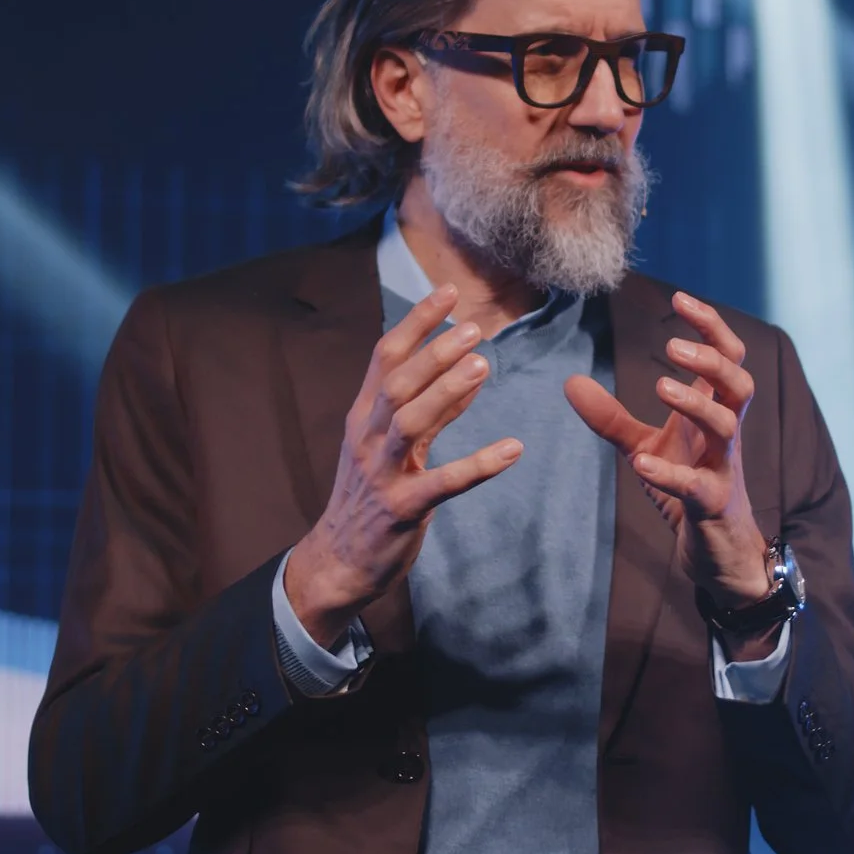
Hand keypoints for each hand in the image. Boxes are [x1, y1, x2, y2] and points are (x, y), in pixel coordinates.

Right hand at [284, 284, 521, 647]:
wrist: (340, 560)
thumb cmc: (370, 497)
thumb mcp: (391, 446)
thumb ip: (430, 410)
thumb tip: (468, 370)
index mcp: (363, 416)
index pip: (384, 357)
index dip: (416, 323)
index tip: (449, 293)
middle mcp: (367, 437)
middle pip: (397, 383)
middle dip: (434, 352)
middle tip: (474, 329)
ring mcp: (381, 473)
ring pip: (409, 422)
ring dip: (446, 392)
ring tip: (482, 366)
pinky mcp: (401, 508)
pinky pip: (442, 482)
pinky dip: (478, 465)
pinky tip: (512, 450)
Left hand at [565, 291, 771, 616]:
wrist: (715, 550)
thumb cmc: (688, 486)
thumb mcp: (644, 447)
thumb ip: (611, 416)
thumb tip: (570, 381)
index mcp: (713, 412)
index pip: (727, 356)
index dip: (710, 325)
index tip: (680, 299)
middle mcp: (724, 434)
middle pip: (739, 383)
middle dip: (712, 360)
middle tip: (672, 346)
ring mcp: (722, 469)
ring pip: (726, 426)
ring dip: (696, 403)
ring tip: (661, 385)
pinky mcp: (711, 505)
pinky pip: (697, 487)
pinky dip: (670, 474)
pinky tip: (642, 464)